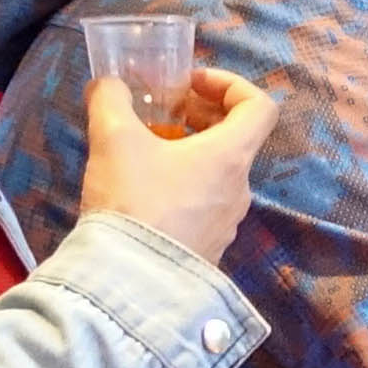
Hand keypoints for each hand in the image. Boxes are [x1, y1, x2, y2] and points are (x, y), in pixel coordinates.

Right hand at [80, 61, 275, 268]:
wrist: (129, 283)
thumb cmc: (132, 201)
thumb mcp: (113, 139)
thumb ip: (111, 100)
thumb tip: (108, 85)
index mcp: (231, 157)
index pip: (259, 106)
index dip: (229, 84)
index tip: (191, 85)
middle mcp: (240, 189)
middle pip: (236, 139)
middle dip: (201, 116)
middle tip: (162, 114)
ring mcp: (227, 223)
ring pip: (217, 173)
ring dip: (189, 152)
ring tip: (145, 151)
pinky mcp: (208, 249)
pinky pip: (204, 204)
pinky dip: (183, 185)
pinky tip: (144, 191)